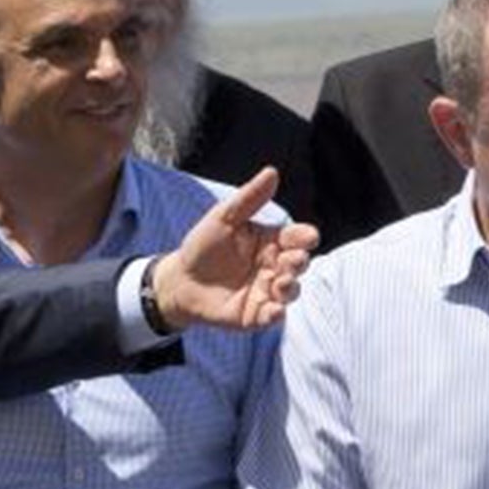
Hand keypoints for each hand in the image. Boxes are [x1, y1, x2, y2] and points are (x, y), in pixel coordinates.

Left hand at [150, 168, 318, 331]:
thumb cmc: (204, 246)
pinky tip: (275, 310)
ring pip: (290, 291)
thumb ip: (249, 198)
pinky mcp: (256, 314)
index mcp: (272, 242)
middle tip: (292, 259)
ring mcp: (267, 292)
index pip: (296, 238)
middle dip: (299, 261)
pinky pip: (272, 316)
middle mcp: (275, 267)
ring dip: (291, 287)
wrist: (179, 279)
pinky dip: (276, 314)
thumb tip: (272, 172)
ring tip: (281, 282)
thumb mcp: (223, 218)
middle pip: (298, 264)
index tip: (308, 236)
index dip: (305, 237)